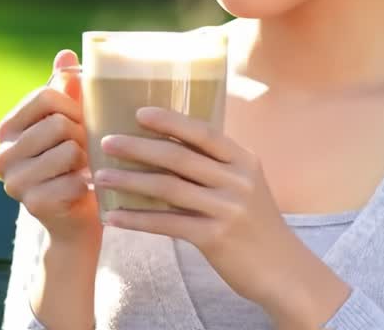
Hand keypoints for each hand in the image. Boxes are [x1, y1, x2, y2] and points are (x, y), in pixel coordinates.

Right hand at [0, 50, 101, 243]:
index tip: (81, 120)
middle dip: (82, 134)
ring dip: (86, 159)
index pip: (44, 96)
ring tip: (84, 167)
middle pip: (57, 123)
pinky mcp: (32, 205)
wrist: (77, 218)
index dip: (73, 105)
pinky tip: (82, 189)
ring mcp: (14, 183)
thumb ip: (65, 89)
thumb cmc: (74, 162)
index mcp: (6, 129)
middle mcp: (2, 155)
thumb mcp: (68, 121)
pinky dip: (85, 183)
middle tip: (85, 150)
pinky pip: (73, 180)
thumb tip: (66, 55)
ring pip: (68, 150)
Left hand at [93, 106, 307, 310]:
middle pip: (179, 157)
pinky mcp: (215, 237)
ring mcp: (228, 209)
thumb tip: (169, 147)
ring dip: (130, 181)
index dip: (171, 121)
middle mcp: (238, 180)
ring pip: (168, 188)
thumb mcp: (245, 186)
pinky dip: (136, 219)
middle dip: (139, 147)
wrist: (282, 269)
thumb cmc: (256, 224)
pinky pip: (166, 224)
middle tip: (107, 142)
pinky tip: (114, 216)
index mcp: (244, 160)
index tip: (140, 113)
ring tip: (101, 177)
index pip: (203, 132)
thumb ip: (216, 167)